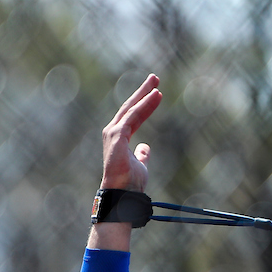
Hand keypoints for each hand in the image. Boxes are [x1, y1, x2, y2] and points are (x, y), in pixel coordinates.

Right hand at [100, 73, 161, 190]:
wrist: (123, 194)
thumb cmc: (130, 182)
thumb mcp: (140, 165)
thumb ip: (142, 154)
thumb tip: (145, 146)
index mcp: (120, 137)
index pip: (134, 115)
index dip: (145, 103)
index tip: (156, 92)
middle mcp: (114, 132)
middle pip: (130, 106)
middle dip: (143, 91)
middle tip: (155, 77)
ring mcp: (113, 133)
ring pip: (131, 108)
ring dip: (144, 94)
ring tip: (157, 83)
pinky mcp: (116, 136)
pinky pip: (132, 116)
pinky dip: (144, 105)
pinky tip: (154, 96)